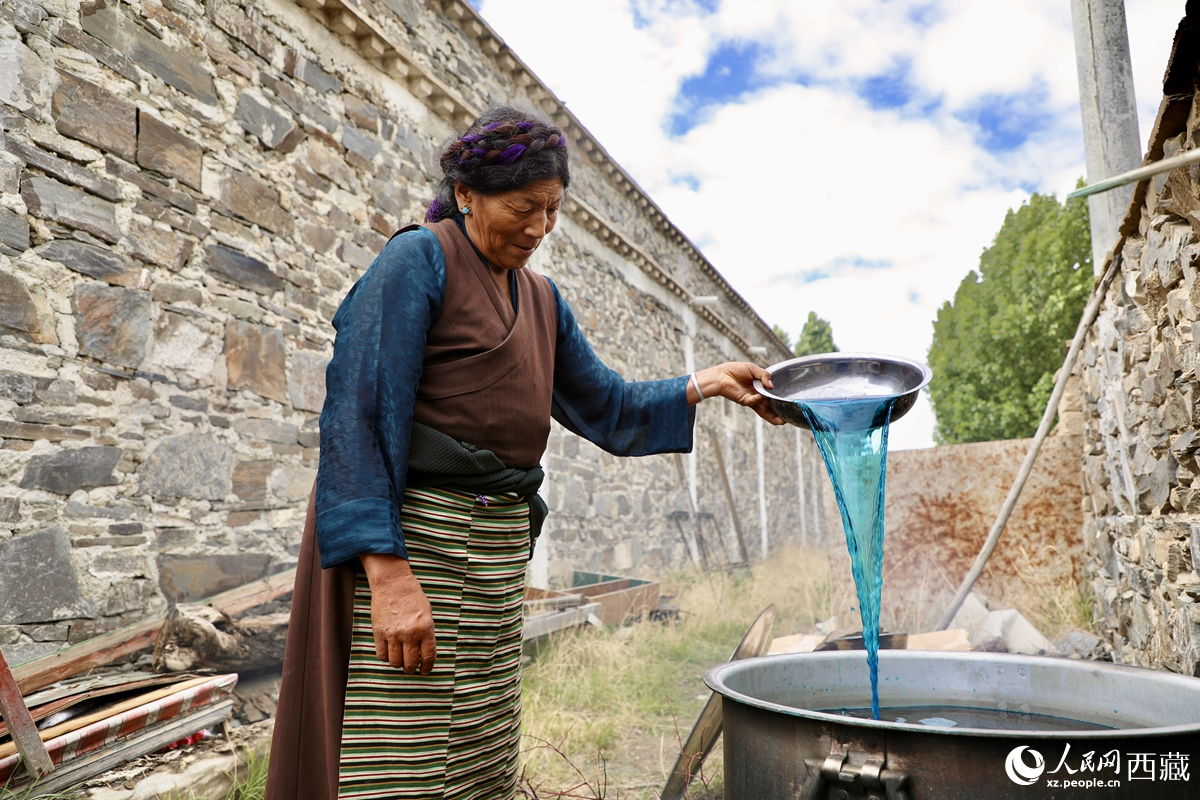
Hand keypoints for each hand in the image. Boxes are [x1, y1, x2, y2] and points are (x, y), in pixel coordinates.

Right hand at [359, 554, 436, 673]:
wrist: (393, 583)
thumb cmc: (413, 596)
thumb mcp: (427, 614)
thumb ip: (426, 633)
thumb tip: (423, 652)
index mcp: (425, 629)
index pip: (428, 657)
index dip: (427, 667)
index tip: (425, 670)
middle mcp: (409, 634)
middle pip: (410, 663)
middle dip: (411, 669)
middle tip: (411, 668)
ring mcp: (393, 634)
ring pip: (395, 662)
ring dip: (398, 664)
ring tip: (400, 660)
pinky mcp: (379, 633)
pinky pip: (381, 655)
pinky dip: (386, 657)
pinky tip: (389, 652)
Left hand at [688, 362, 784, 425]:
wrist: (721, 374)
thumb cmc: (735, 370)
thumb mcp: (753, 369)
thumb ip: (764, 375)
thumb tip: (771, 386)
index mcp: (759, 388)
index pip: (772, 397)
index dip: (779, 401)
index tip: (789, 404)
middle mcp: (756, 396)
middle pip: (770, 407)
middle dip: (778, 413)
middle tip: (788, 418)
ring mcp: (751, 400)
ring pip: (764, 410)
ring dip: (772, 415)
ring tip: (782, 421)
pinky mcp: (744, 401)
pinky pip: (754, 401)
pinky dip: (759, 399)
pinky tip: (762, 396)